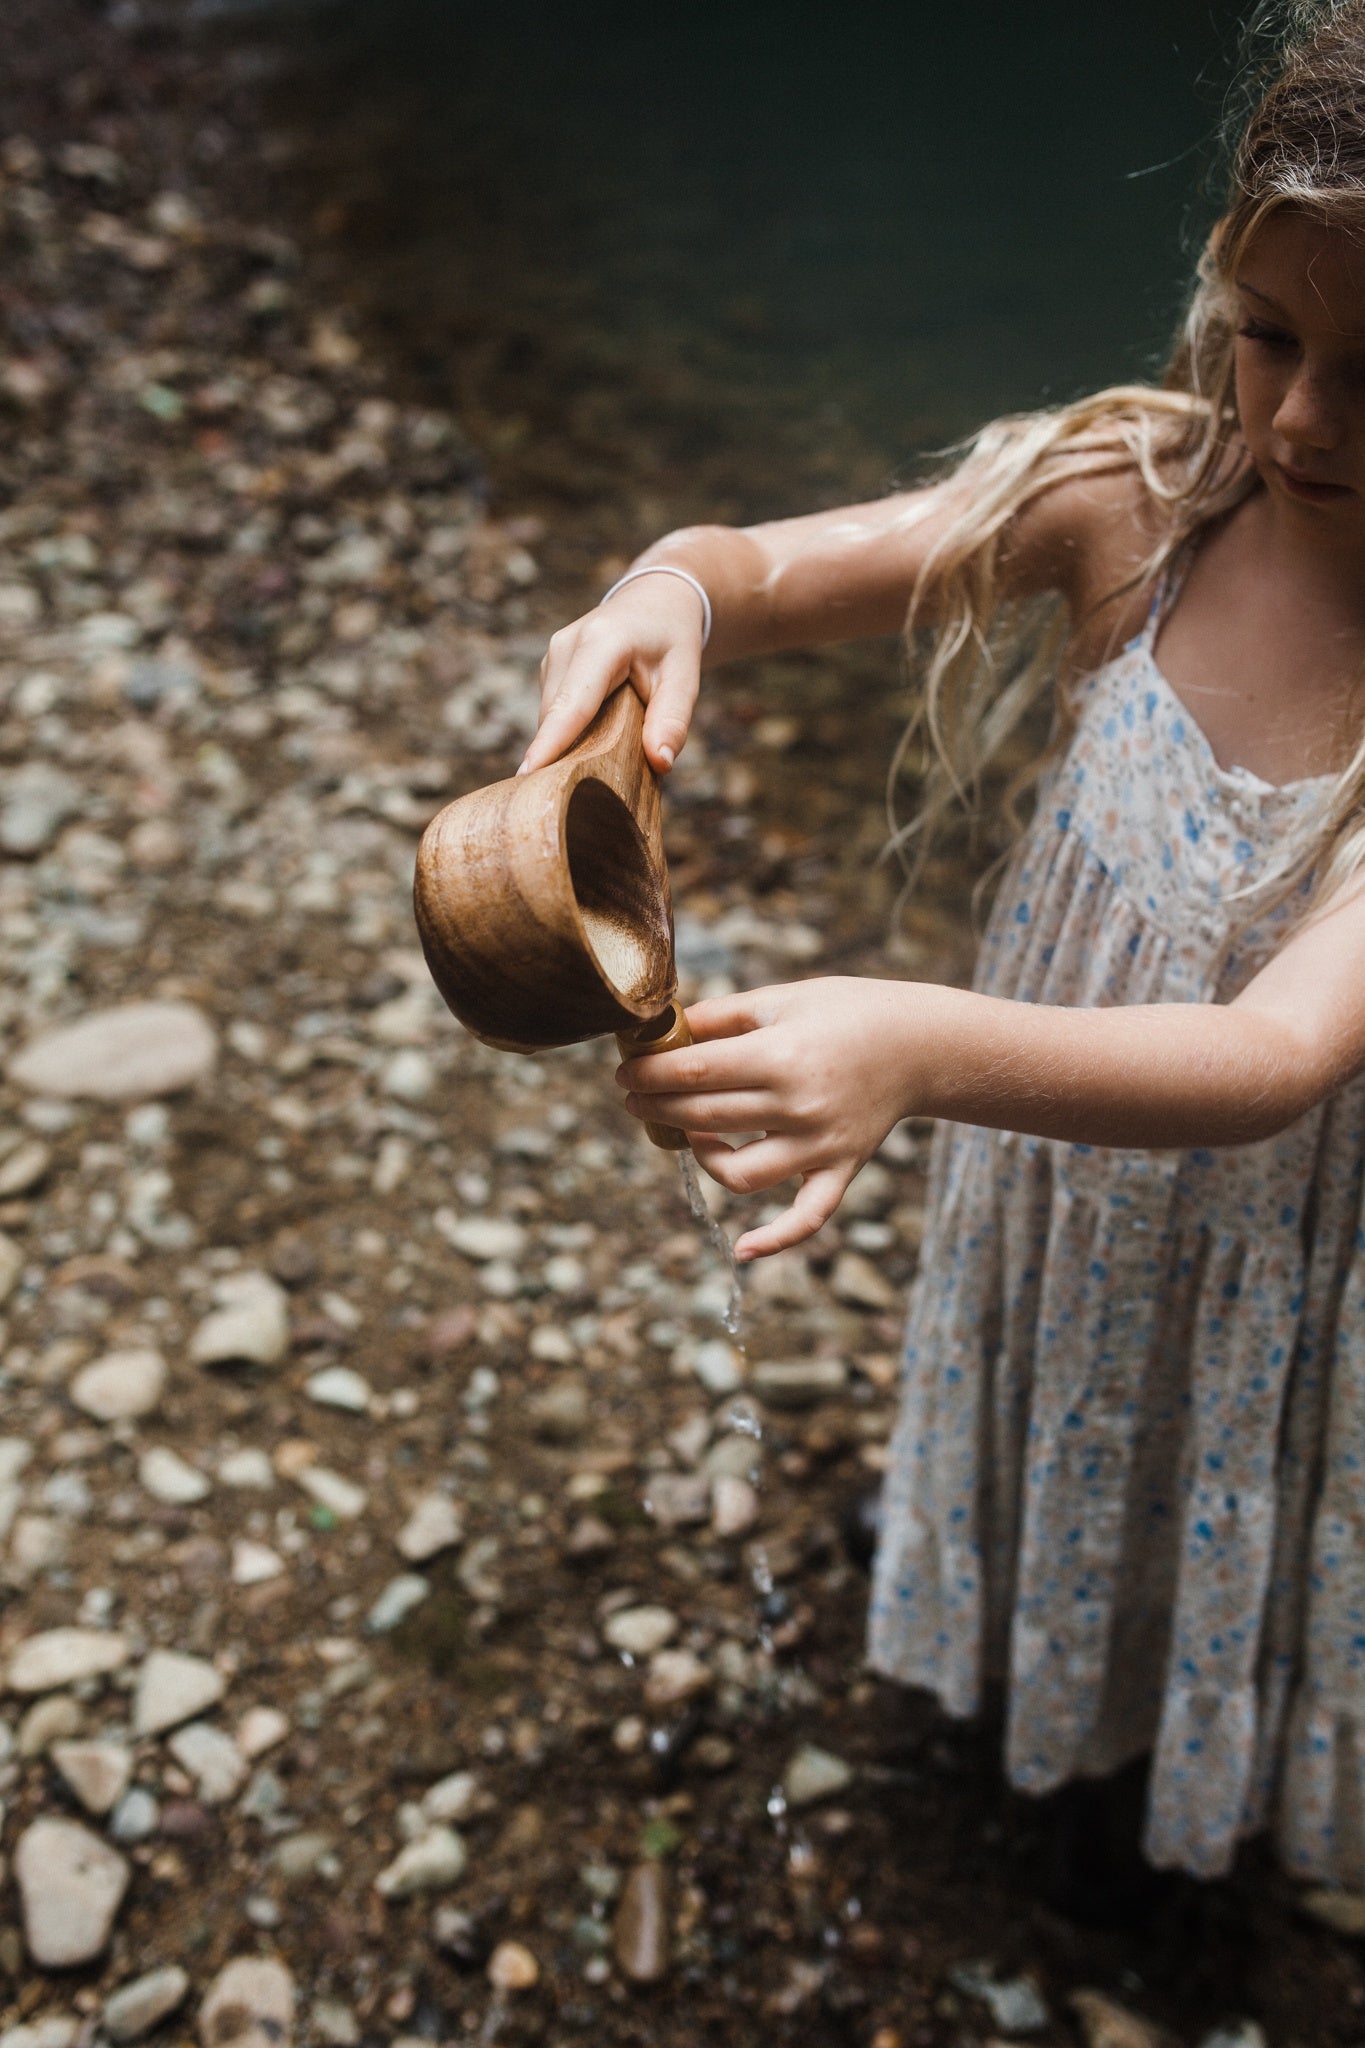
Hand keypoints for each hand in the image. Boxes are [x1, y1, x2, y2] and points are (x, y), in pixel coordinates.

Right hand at [518, 574, 705, 776]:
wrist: (655, 602)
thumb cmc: (672, 639)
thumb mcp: (685, 676)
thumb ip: (673, 719)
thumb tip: (661, 762)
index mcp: (601, 643)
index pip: (572, 704)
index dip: (550, 743)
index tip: (527, 775)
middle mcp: (566, 646)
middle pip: (556, 719)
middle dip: (569, 755)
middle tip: (599, 788)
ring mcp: (552, 655)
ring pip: (551, 719)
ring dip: (572, 742)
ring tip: (609, 749)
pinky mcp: (549, 668)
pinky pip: (553, 713)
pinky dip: (571, 730)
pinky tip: (599, 731)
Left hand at [616, 977, 923, 1258]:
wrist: (919, 1044)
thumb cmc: (846, 1011)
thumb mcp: (781, 997)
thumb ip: (722, 1016)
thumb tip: (664, 1030)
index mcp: (780, 1056)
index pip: (693, 1073)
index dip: (649, 1074)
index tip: (624, 1072)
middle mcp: (797, 1107)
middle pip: (704, 1118)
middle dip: (656, 1108)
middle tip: (634, 1097)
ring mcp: (819, 1146)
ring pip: (739, 1174)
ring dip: (699, 1158)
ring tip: (686, 1134)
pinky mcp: (840, 1170)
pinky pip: (807, 1217)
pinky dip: (776, 1239)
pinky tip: (743, 1250)